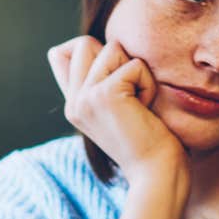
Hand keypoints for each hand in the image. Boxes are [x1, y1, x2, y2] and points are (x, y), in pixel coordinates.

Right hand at [48, 36, 188, 218]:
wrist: (157, 175)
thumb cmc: (152, 144)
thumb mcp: (122, 110)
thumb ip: (106, 82)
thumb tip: (111, 48)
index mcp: (75, 105)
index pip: (61, 54)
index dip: (91, 52)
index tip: (117, 82)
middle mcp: (74, 101)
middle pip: (84, 43)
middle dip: (118, 59)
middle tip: (132, 95)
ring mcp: (84, 98)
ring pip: (111, 47)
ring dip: (137, 72)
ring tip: (140, 104)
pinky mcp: (104, 95)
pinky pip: (134, 65)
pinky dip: (148, 84)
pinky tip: (147, 110)